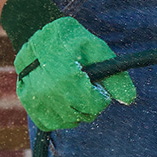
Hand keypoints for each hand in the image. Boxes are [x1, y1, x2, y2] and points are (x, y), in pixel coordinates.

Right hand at [1, 0, 136, 131]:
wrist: (37, 34)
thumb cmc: (70, 39)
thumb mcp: (97, 49)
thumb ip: (115, 75)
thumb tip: (129, 99)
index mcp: (66, 77)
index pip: (94, 105)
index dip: (102, 97)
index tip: (98, 86)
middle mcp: (47, 91)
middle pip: (82, 115)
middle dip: (91, 104)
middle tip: (86, 88)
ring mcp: (34, 98)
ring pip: (67, 121)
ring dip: (76, 111)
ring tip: (74, 91)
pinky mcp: (27, 103)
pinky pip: (49, 122)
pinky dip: (59, 116)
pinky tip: (62, 99)